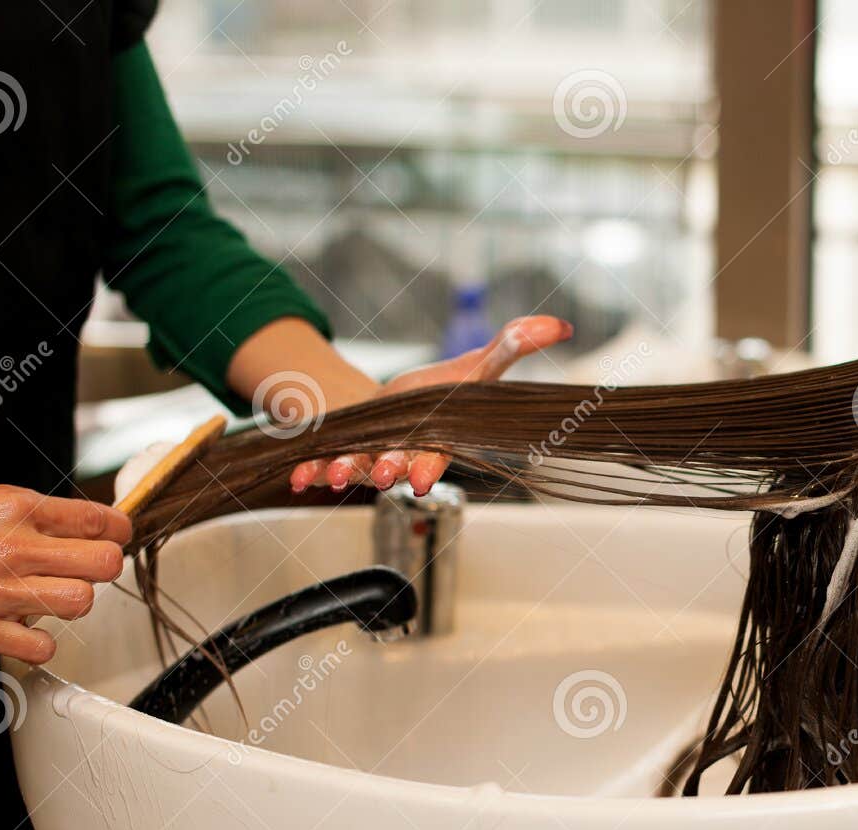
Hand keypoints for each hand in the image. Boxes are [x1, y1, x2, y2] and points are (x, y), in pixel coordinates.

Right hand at [0, 484, 130, 663]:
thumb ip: (36, 512)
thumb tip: (87, 523)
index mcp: (16, 509)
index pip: (99, 520)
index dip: (119, 531)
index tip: (117, 537)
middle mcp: (12, 549)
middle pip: (103, 563)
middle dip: (103, 566)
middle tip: (88, 567)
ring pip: (81, 602)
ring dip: (74, 601)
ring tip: (53, 594)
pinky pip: (42, 646)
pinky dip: (41, 641)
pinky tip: (26, 626)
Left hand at [290, 315, 574, 495]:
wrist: (388, 410)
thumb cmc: (435, 395)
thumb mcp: (472, 367)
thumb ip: (510, 347)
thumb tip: (559, 324)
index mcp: (436, 439)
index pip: (435, 454)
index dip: (427, 466)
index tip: (419, 476)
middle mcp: (402, 455)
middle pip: (396, 464)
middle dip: (388, 469)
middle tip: (384, 473)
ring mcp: (369, 459)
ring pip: (357, 468)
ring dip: (346, 470)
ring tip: (333, 472)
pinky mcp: (337, 456)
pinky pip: (322, 465)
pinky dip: (309, 469)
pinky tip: (298, 473)